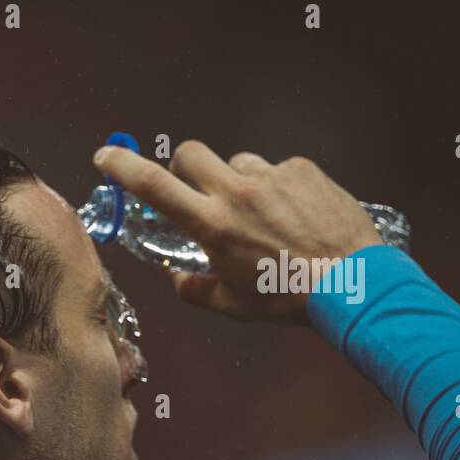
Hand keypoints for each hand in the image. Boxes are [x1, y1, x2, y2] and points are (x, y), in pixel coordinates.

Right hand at [92, 141, 382, 324]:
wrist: (354, 283)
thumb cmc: (288, 298)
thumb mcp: (233, 305)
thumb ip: (195, 289)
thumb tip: (178, 278)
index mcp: (212, 225)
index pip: (154, 186)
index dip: (123, 165)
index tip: (105, 156)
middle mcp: (237, 192)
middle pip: (189, 154)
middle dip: (183, 168)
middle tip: (195, 191)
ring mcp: (272, 176)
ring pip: (236, 163)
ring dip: (236, 182)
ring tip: (260, 214)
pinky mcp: (302, 169)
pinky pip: (276, 169)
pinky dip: (276, 188)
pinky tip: (293, 214)